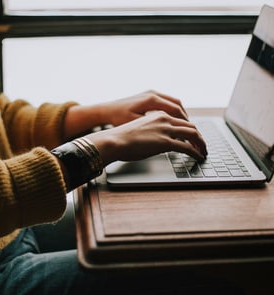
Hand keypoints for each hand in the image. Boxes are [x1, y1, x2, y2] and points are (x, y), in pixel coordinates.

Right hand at [85, 110, 206, 165]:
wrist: (114, 140)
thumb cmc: (121, 137)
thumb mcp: (140, 129)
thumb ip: (152, 131)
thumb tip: (157, 141)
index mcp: (158, 114)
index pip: (181, 120)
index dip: (190, 129)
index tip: (193, 137)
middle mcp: (165, 119)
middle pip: (190, 126)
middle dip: (199, 136)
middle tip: (202, 145)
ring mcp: (166, 130)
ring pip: (193, 134)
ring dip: (201, 144)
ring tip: (203, 152)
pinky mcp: (165, 142)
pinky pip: (187, 147)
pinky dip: (196, 152)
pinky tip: (198, 157)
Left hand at [98, 90, 188, 125]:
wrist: (106, 110)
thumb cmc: (118, 118)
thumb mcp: (137, 125)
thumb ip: (154, 127)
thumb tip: (170, 134)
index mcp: (151, 100)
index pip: (175, 110)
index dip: (184, 122)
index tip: (190, 132)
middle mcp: (153, 93)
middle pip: (177, 105)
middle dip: (185, 118)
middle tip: (191, 130)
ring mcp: (150, 93)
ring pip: (173, 102)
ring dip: (180, 114)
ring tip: (184, 127)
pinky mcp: (148, 96)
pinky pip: (166, 102)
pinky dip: (172, 111)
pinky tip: (173, 121)